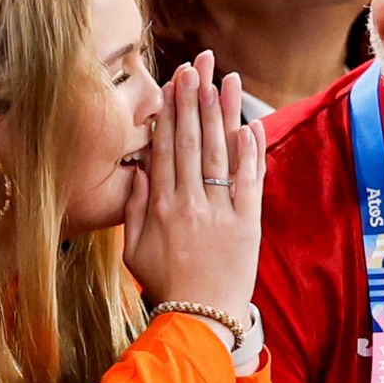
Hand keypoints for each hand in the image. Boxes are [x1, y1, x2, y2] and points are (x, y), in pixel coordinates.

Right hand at [123, 50, 265, 337]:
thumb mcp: (132, 249)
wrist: (201, 318)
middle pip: (191, 141)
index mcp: (160, 206)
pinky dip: (251, 151)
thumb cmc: (165, 284)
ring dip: (222, 114)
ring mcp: (220, 212)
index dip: (171, 111)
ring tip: (224, 80)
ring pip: (220, 153)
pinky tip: (250, 123)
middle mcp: (190, 203)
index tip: (174, 81)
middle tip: (196, 64)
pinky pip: (249, 180)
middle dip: (194, 99)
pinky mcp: (247, 223)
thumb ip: (132, 209)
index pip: (166, 147)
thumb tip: (139, 169)